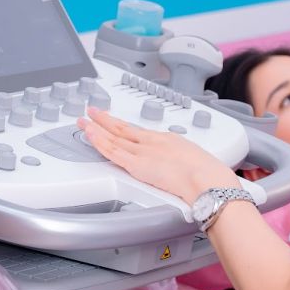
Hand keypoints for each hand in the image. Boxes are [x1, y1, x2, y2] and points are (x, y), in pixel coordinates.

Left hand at [79, 108, 240, 204]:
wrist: (206, 178)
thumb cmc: (206, 172)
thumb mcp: (193, 160)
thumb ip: (180, 162)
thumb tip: (180, 168)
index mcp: (166, 139)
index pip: (137, 131)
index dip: (123, 125)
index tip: (114, 121)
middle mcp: (152, 142)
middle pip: (122, 128)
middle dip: (105, 120)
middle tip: (92, 111)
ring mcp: (143, 152)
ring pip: (113, 138)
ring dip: (96, 128)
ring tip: (83, 121)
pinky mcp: (136, 165)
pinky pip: (112, 152)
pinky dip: (98, 142)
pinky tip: (89, 135)